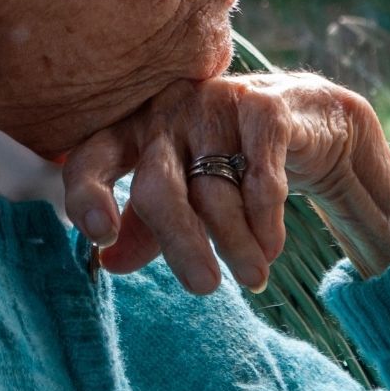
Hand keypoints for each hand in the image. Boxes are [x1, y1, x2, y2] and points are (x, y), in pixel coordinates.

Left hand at [63, 72, 389, 294]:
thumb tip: (108, 262)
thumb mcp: (181, 193)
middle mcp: (166, 111)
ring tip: (252, 275)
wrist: (301, 119)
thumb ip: (145, 227)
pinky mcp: (262, 106)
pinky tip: (271, 245)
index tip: (100, 237)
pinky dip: (265, 219)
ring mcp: (213, 103)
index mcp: (134, 130)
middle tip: (204, 287)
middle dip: (181, 241)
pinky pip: (259, 176)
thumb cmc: (225, 160)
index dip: (88, 194)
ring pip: (216, 189)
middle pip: (159, 184)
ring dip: (236, 242)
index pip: (92, 158)